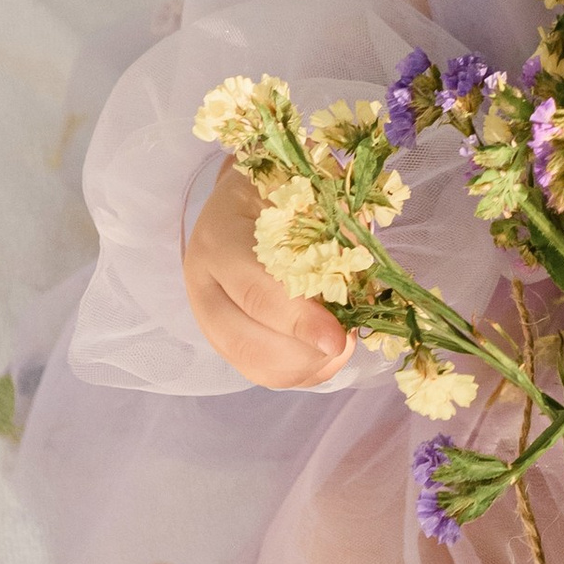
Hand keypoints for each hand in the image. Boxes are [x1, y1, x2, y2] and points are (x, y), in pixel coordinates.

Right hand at [183, 164, 353, 387]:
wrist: (247, 197)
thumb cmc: (283, 190)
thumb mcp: (308, 194)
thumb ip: (333, 237)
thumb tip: (360, 289)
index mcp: (219, 238)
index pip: (256, 292)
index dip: (300, 320)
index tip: (340, 337)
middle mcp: (204, 285)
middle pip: (249, 344)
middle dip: (305, 353)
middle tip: (346, 340)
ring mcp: (208, 318)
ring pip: (255, 366)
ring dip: (307, 366)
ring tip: (341, 342)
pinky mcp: (223, 340)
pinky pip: (263, 373)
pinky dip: (302, 371)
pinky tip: (326, 352)